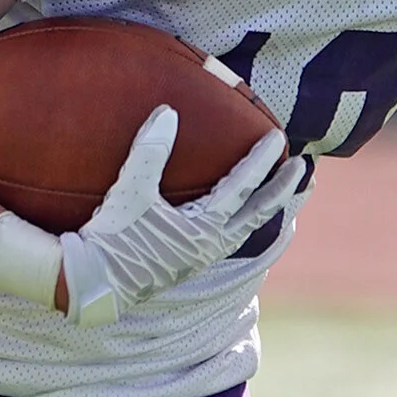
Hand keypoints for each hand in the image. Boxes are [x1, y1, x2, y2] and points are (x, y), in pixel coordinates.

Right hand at [59, 107, 297, 326]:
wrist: (92, 284)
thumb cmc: (112, 238)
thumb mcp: (130, 191)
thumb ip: (151, 151)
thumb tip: (168, 112)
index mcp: (204, 227)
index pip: (242, 186)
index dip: (260, 159)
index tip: (276, 135)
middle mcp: (210, 245)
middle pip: (258, 214)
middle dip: (282, 190)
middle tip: (303, 170)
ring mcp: (201, 258)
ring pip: (245, 231)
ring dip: (266, 211)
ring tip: (281, 197)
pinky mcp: (187, 265)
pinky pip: (228, 242)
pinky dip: (243, 228)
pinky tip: (237, 222)